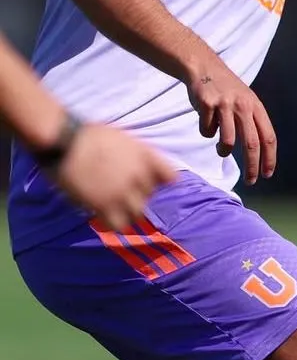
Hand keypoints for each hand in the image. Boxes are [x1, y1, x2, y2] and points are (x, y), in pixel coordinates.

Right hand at [55, 125, 175, 229]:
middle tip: (120, 191)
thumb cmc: (89, 135)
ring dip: (128, 211)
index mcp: (145, 156)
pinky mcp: (104, 205)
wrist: (64, 141)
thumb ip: (139, 154)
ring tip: (114, 206)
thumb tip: (148, 170)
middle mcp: (139, 175)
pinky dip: (115, 224)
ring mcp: (123, 191)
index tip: (150, 181)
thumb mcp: (123, 137)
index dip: (161, 181)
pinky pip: (119, 224)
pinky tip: (105, 217)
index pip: (170, 177)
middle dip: (138, 194)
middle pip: (150, 195)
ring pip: (138, 212)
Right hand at [186, 61, 276, 184]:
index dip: (270, 158)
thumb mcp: (247, 102)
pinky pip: (207, 131)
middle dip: (252, 166)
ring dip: (224, 151)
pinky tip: (206, 122)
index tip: (267, 174)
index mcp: (256, 107)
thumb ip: (253, 123)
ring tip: (222, 150)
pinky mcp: (206, 104)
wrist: (204, 67)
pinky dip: (206, 132)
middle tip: (250, 180)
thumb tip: (259, 154)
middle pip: (252, 144)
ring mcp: (224, 105)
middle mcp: (243, 106)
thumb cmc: (227, 90)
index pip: (268, 137)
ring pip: (228, 141)